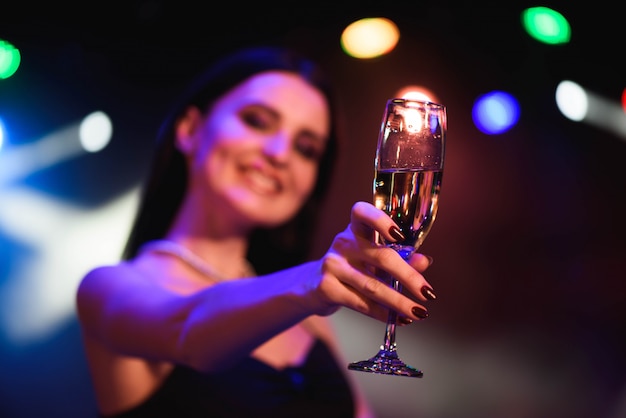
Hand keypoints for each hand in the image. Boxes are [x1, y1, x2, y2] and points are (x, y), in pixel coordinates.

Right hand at [317, 201, 434, 321]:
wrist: (314, 287)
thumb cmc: (353, 268)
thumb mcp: (375, 258)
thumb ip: (401, 257)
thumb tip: (425, 261)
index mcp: (356, 228)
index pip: (362, 213)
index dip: (381, 221)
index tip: (400, 236)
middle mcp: (343, 243)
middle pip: (381, 257)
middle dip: (409, 277)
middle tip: (428, 294)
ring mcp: (332, 265)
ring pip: (373, 286)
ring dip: (399, 302)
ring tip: (419, 313)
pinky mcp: (326, 288)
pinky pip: (361, 303)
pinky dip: (383, 313)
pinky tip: (398, 319)